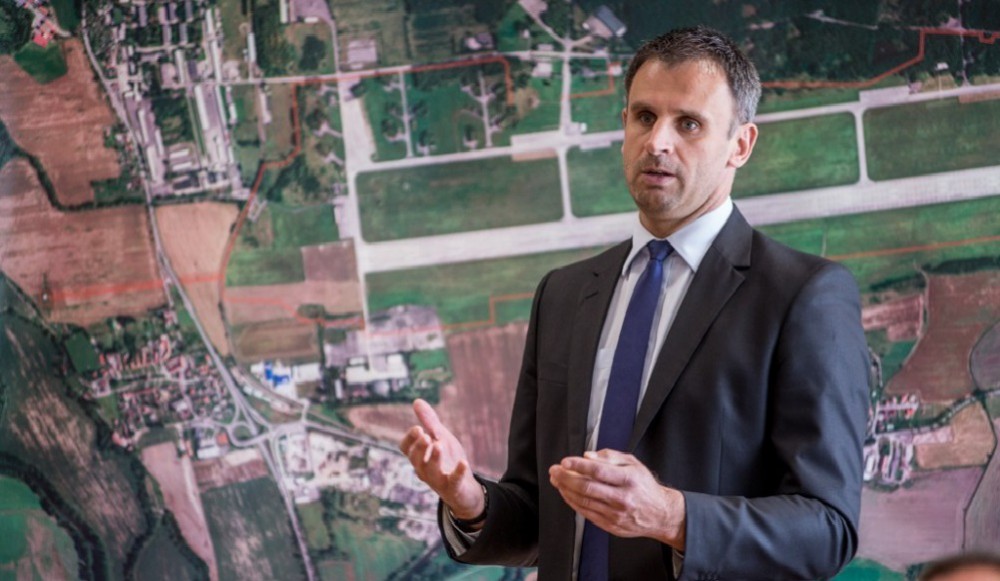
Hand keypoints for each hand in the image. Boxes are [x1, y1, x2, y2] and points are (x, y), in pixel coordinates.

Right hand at [399, 399, 483, 520]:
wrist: (465, 486)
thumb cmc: (448, 459)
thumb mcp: (440, 437)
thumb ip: (429, 421)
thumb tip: (416, 401)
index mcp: (419, 456)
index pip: (406, 448)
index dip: (410, 439)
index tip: (418, 427)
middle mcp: (424, 469)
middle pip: (415, 459)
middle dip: (419, 447)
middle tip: (425, 434)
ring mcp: (437, 481)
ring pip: (430, 472)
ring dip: (433, 458)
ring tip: (438, 444)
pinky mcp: (453, 488)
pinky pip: (453, 482)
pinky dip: (458, 472)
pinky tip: (463, 462)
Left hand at [549, 449, 685, 549]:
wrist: (660, 514)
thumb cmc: (644, 486)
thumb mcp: (633, 464)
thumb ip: (610, 457)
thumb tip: (587, 456)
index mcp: (629, 479)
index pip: (599, 471)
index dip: (579, 466)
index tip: (565, 461)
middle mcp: (622, 497)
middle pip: (587, 487)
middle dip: (566, 477)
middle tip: (554, 470)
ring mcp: (616, 514)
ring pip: (584, 501)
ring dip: (566, 490)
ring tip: (557, 480)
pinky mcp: (611, 525)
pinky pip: (586, 513)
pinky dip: (573, 502)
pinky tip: (566, 494)